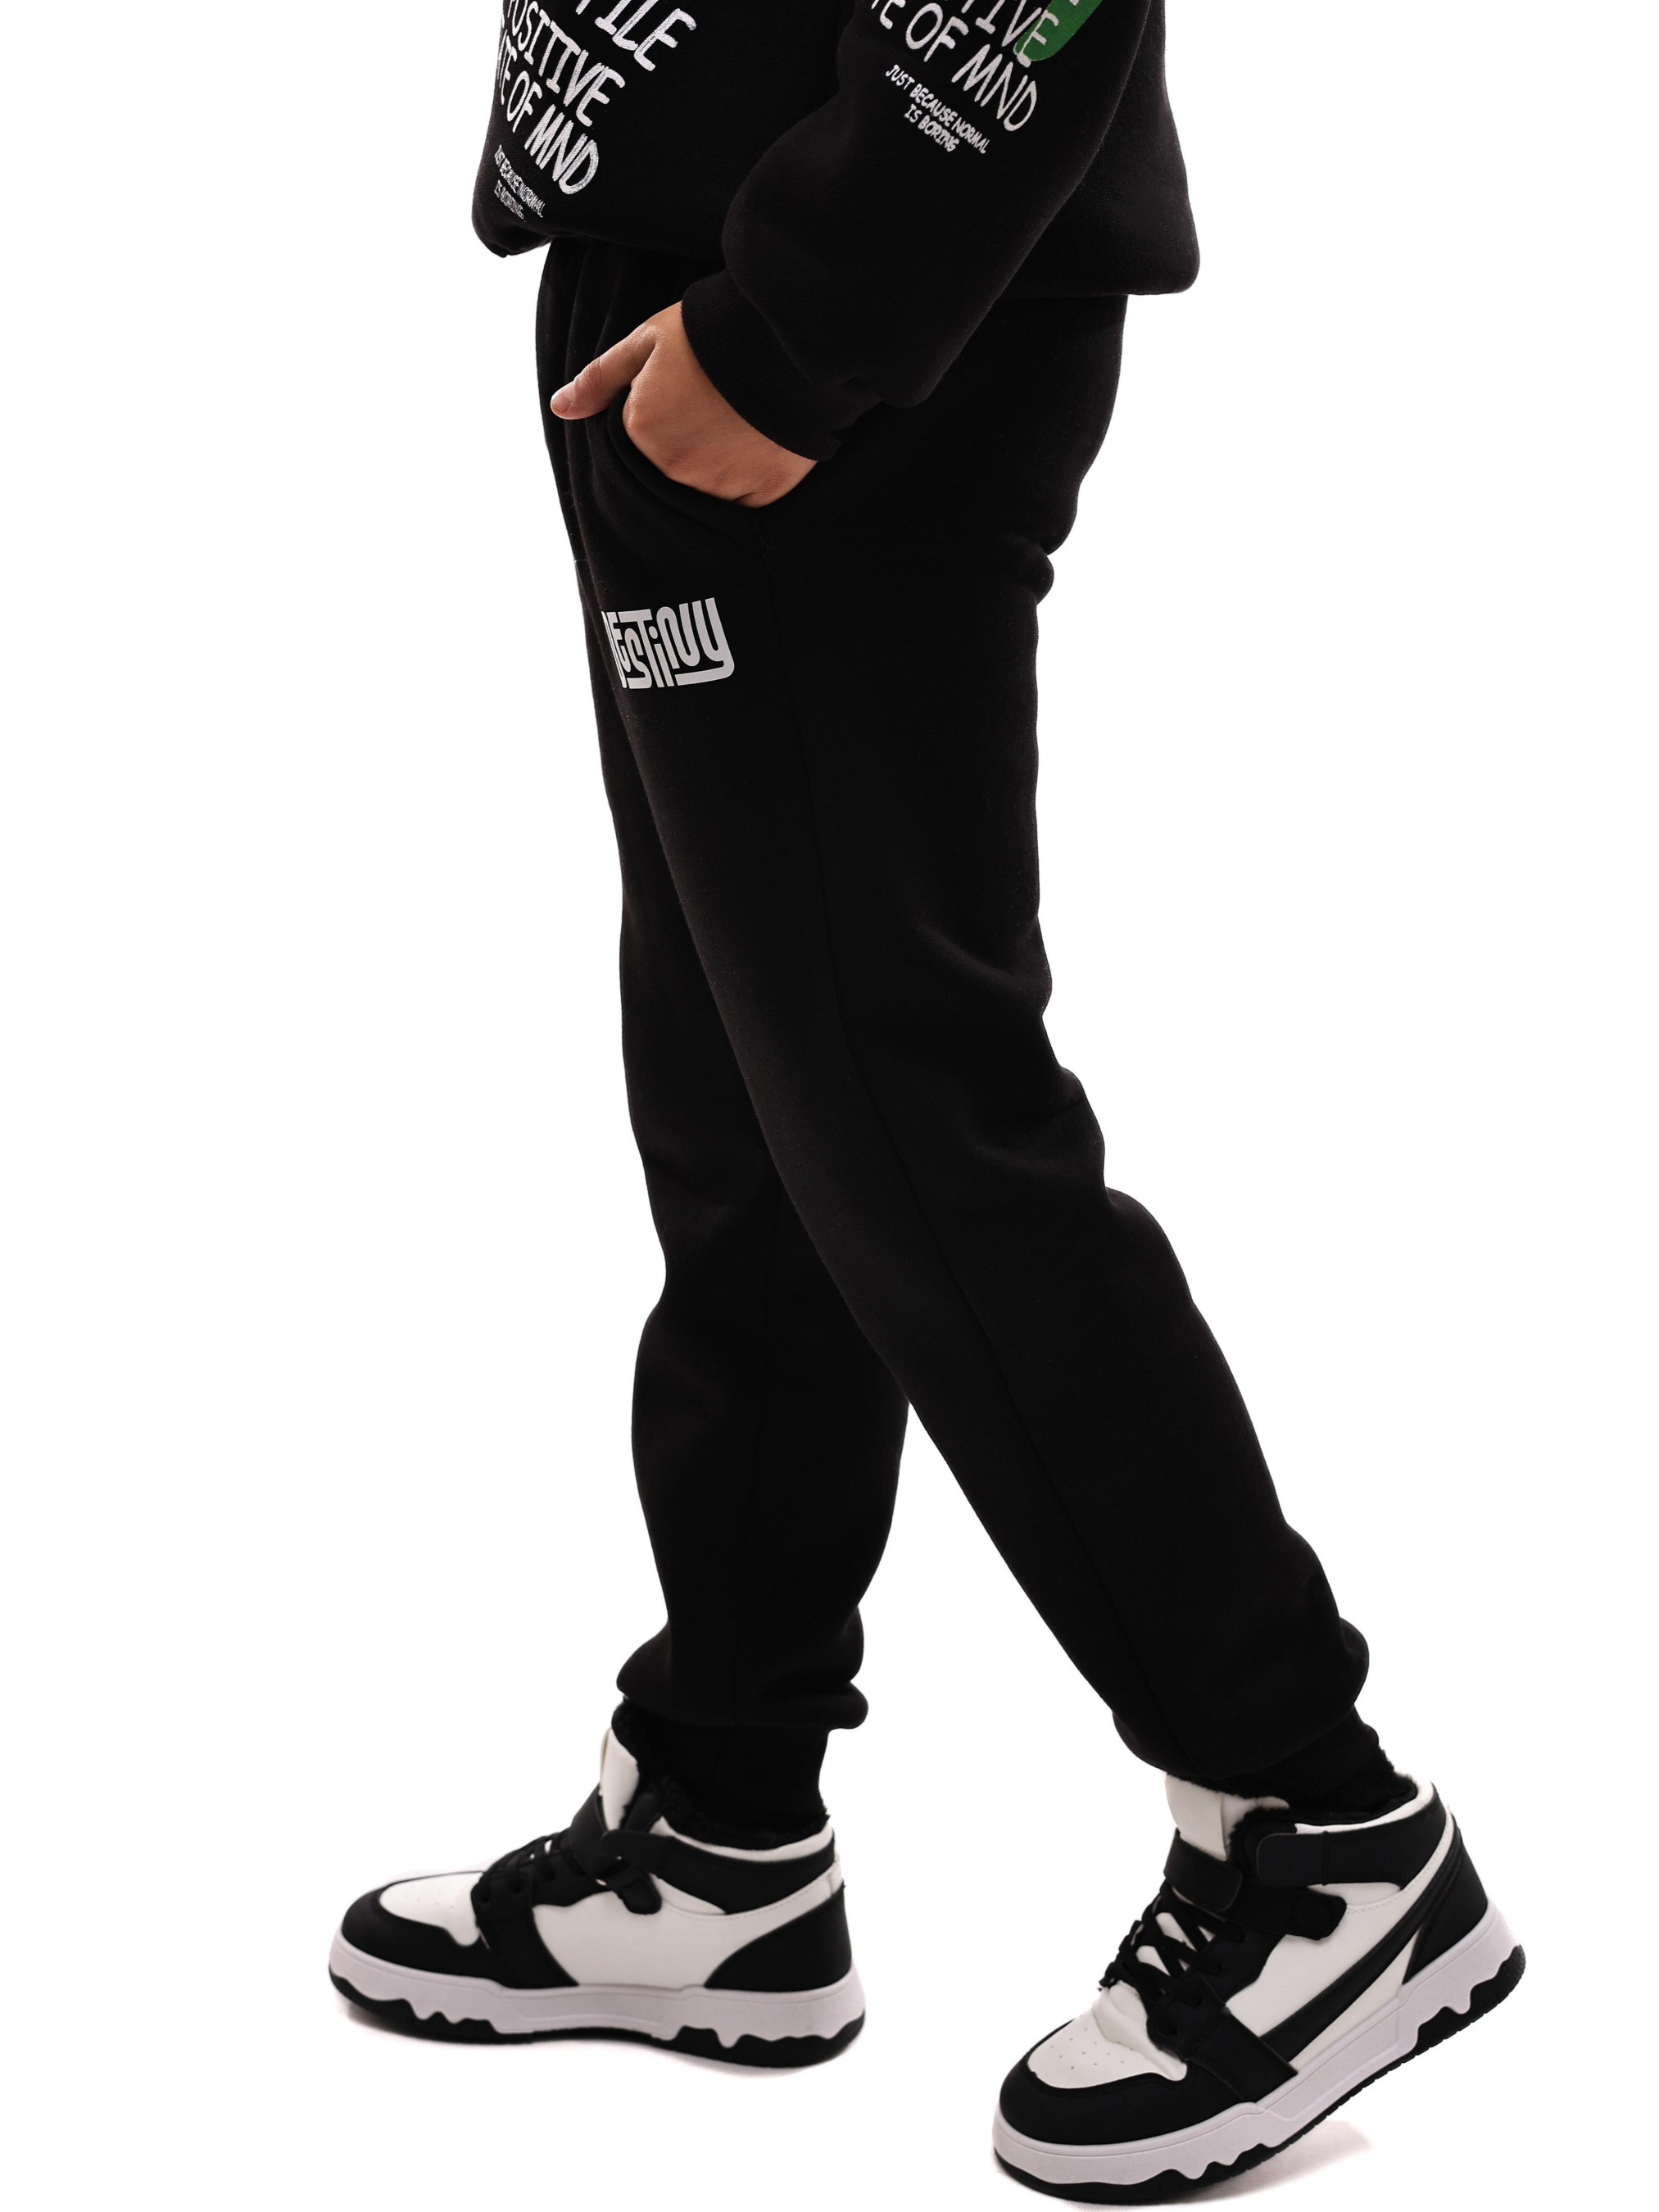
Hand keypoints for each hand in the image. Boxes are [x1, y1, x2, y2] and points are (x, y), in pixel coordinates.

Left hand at [550, 302, 815, 508]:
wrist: (789, 337)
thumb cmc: (713, 331)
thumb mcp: (648, 340)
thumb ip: (601, 379)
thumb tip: (560, 409)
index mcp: (643, 431)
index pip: (635, 439)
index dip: (658, 412)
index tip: (684, 389)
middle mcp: (676, 469)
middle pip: (670, 468)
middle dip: (686, 440)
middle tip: (715, 403)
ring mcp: (721, 486)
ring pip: (706, 489)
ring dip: (716, 464)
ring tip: (739, 421)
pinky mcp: (762, 494)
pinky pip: (745, 500)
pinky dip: (749, 477)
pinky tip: (759, 441)